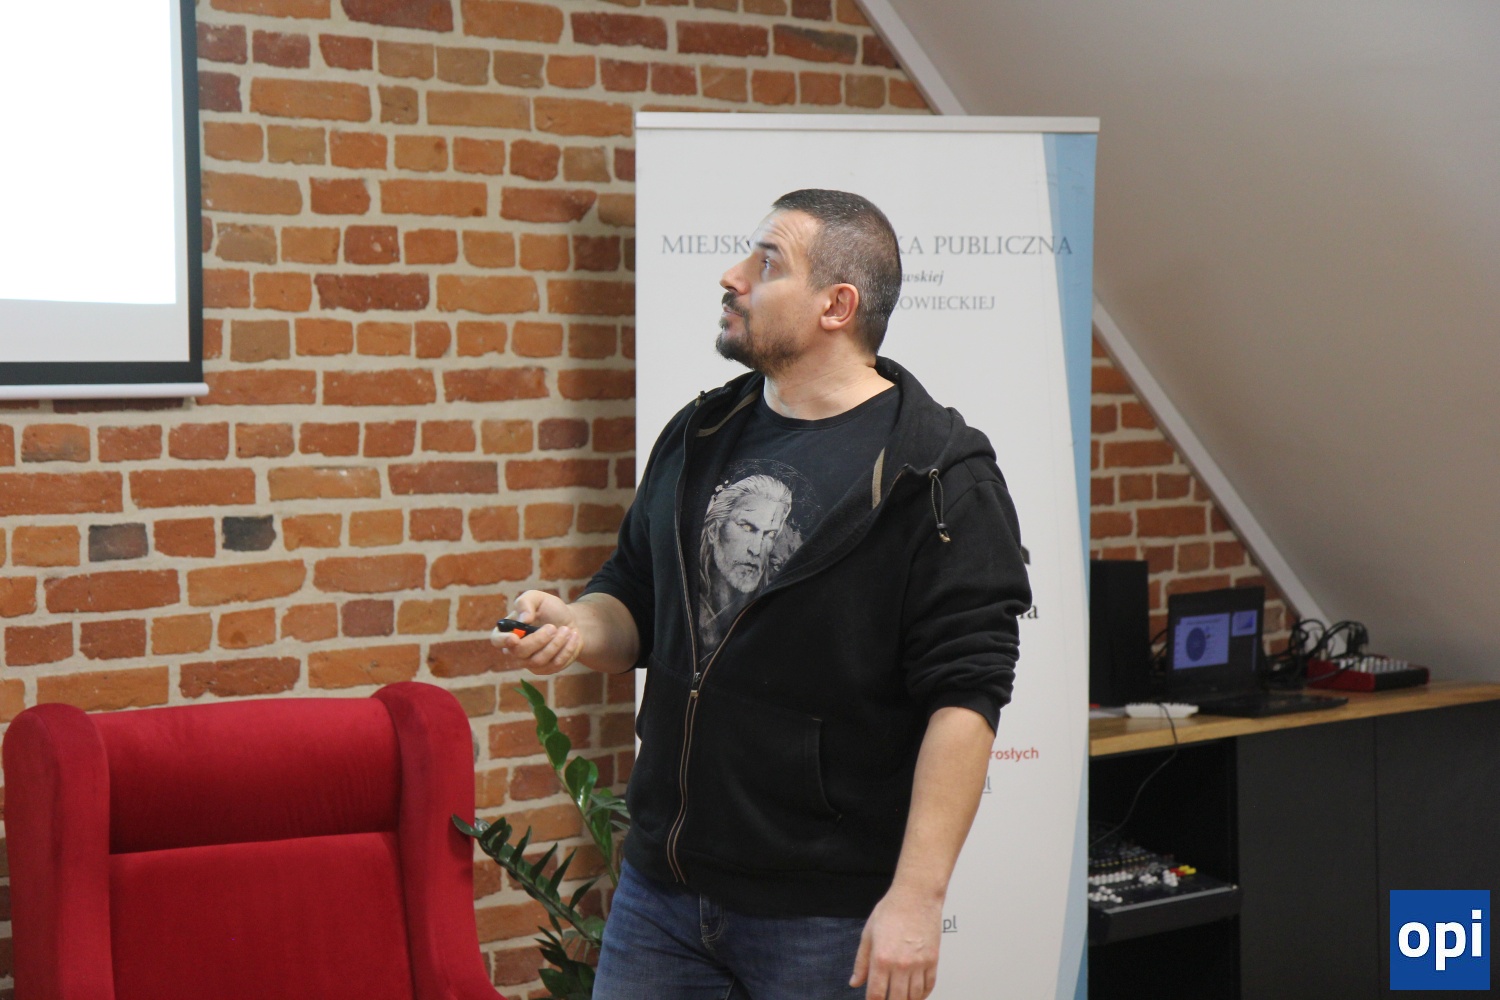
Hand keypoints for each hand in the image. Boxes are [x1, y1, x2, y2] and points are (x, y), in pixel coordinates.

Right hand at [490, 590, 581, 674]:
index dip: (503, 641)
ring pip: (539, 660)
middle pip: (520, 652)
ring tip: (566, 629)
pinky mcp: (546, 670)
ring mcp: (529, 663)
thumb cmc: (549, 609)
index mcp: (508, 631)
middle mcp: (515, 650)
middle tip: (553, 627)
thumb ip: (526, 603)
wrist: (570, 621)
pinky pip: (555, 665)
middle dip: (539, 639)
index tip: (514, 638)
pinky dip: (567, 649)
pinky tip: (573, 637)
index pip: (497, 640)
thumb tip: (523, 619)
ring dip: (556, 643)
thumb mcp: (537, 598)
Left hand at [849, 884, 942, 999]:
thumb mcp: (868, 934)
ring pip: (914, 996)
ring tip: (901, 997)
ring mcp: (919, 964)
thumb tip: (855, 981)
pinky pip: (929, 986)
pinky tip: (916, 994)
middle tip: (887, 999)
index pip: (876, 994)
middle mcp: (901, 964)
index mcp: (881, 958)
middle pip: (897, 999)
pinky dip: (923, 994)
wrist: (916, 895)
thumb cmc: (892, 909)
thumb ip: (861, 962)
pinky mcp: (933, 960)